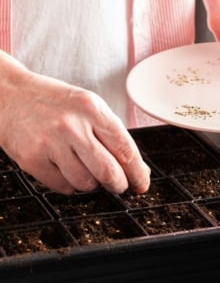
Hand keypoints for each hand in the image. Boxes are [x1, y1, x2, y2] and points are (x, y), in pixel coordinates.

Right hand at [0, 51, 149, 194]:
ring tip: (84, 169)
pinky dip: (70, 185)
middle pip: (108, 172)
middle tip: (118, 185)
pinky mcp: (31, 159)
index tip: (142, 184)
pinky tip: (66, 169)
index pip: (125, 149)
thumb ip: (111, 134)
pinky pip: (63, 187)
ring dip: (92, 184)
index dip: (137, 172)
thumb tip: (136, 168)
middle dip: (119, 184)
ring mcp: (50, 142)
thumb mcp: (88, 106)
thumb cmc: (54, 103)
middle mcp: (72, 125)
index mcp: (92, 109)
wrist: (8, 94)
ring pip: (86, 184)